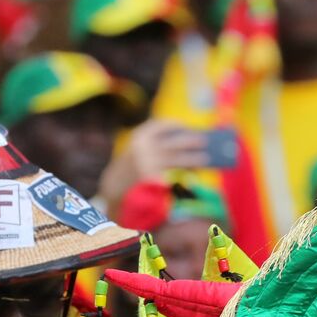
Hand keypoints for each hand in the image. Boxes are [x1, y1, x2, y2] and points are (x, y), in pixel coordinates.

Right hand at [95, 120, 210, 210]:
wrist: (112, 190)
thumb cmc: (128, 169)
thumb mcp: (134, 150)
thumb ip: (152, 144)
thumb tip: (182, 140)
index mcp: (139, 138)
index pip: (160, 125)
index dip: (174, 125)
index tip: (185, 126)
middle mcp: (145, 149)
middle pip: (174, 143)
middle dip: (190, 142)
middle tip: (203, 141)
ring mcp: (150, 165)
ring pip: (177, 160)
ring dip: (192, 159)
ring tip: (204, 159)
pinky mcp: (155, 181)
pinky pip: (175, 175)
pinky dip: (185, 173)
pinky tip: (193, 173)